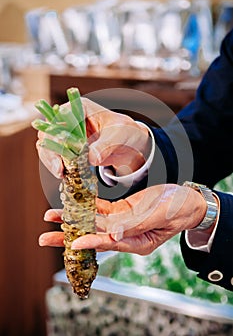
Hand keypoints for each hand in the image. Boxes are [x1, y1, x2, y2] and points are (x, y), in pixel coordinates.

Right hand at [36, 98, 149, 177]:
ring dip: (51, 160)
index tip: (63, 148)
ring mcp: (67, 135)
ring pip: (47, 145)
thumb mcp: (120, 135)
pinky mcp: (68, 149)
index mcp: (80, 108)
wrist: (131, 145)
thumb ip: (106, 144)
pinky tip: (64, 174)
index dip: (58, 131)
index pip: (61, 116)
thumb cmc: (126, 132)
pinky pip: (55, 157)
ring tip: (61, 173)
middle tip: (59, 168)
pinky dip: (56, 166)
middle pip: (49, 131)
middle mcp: (69, 119)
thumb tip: (91, 158)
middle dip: (50, 150)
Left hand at [39, 184, 206, 254]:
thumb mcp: (160, 215)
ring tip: (50, 217)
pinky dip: (86, 206)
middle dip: (68, 237)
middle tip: (44, 239)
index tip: (73, 244)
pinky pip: (101, 209)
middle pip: (94, 236)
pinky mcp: (121, 212)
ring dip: (72, 219)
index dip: (92, 243)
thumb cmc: (179, 209)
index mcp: (138, 243)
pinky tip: (71, 203)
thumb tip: (113, 234)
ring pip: (93, 222)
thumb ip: (136, 224)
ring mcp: (122, 224)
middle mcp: (126, 236)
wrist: (185, 200)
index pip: (111, 244)